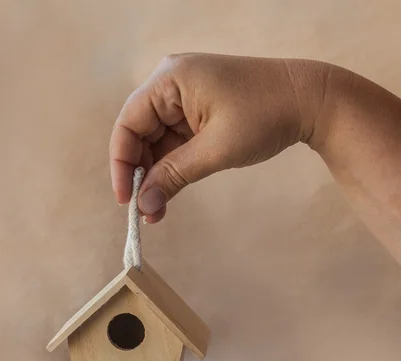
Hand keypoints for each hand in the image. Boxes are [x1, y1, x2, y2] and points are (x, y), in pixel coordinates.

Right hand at [109, 53, 327, 222]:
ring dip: (156, 176)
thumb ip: (174, 176)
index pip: (128, 124)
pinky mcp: (197, 112)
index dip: (121, 164)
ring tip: (157, 210)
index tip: (126, 199)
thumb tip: (143, 205)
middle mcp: (171, 84)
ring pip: (156, 142)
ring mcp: (184, 98)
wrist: (309, 100)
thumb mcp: (215, 150)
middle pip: (139, 134)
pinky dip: (172, 168)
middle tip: (145, 210)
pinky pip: (174, 143)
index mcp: (169, 80)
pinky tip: (169, 193)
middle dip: (140, 174)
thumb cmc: (265, 114)